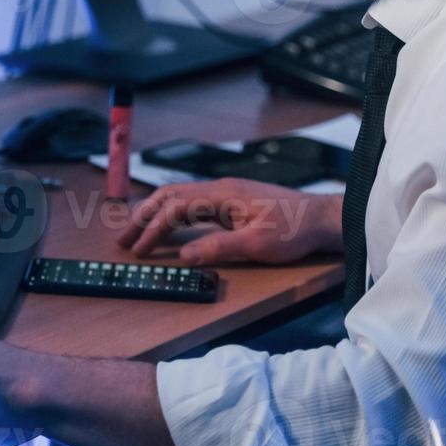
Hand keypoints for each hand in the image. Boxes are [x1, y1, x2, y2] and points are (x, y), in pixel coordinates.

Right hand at [117, 178, 342, 265]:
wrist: (322, 218)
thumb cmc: (295, 229)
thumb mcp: (257, 243)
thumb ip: (219, 247)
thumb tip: (184, 256)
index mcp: (222, 194)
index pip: (175, 206)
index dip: (153, 228)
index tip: (139, 249)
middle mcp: (220, 190)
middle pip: (170, 196)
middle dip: (143, 216)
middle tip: (124, 239)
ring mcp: (226, 195)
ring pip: (179, 199)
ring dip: (156, 215)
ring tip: (138, 234)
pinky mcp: (232, 203)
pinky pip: (193, 205)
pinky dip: (173, 216)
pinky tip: (169, 230)